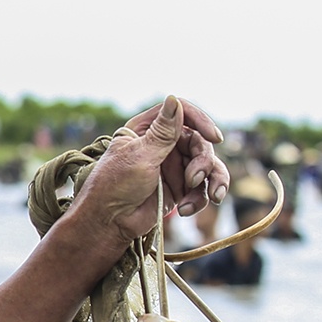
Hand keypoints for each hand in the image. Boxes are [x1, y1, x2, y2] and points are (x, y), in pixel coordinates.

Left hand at [74, 96, 230, 244]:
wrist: (108, 223)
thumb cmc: (114, 186)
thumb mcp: (140, 155)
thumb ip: (162, 132)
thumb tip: (173, 98)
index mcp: (146, 130)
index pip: (181, 113)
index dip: (200, 121)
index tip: (213, 137)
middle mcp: (162, 145)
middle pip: (199, 141)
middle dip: (203, 161)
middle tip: (193, 179)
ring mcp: (172, 166)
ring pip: (207, 165)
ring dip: (212, 180)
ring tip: (212, 197)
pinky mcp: (179, 188)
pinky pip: (202, 188)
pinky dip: (200, 199)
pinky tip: (186, 210)